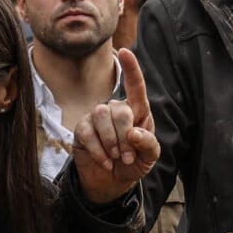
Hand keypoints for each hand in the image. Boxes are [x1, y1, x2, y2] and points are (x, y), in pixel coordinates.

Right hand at [73, 48, 159, 203]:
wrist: (112, 181)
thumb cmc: (135, 162)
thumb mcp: (149, 157)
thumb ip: (148, 144)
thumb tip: (134, 133)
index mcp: (138, 110)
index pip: (136, 86)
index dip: (131, 68)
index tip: (125, 51)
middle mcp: (117, 108)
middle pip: (120, 110)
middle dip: (124, 136)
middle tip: (127, 156)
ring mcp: (98, 116)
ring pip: (101, 117)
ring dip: (110, 142)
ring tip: (115, 158)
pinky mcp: (83, 127)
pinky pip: (87, 132)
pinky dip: (98, 150)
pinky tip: (105, 161)